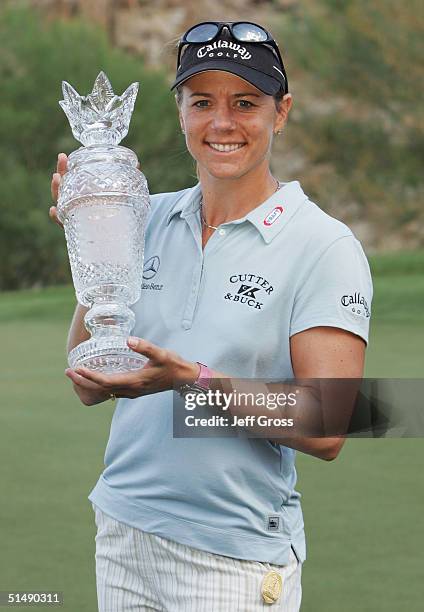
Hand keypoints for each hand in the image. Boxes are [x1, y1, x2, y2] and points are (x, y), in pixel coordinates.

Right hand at [49, 154, 140, 229]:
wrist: (124, 237)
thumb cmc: (120, 213)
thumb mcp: (125, 196)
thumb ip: (127, 182)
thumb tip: (138, 164)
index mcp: (86, 193)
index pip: (72, 177)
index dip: (66, 167)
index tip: (65, 156)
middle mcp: (79, 204)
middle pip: (64, 187)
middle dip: (60, 173)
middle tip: (61, 159)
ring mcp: (77, 217)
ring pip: (61, 202)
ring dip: (56, 190)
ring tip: (56, 178)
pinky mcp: (79, 231)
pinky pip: (65, 224)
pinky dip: (57, 217)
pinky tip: (54, 210)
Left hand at [65, 336, 199, 404]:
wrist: (185, 380)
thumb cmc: (173, 365)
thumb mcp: (161, 354)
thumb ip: (145, 347)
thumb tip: (128, 339)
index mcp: (134, 381)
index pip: (105, 381)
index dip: (89, 376)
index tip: (75, 369)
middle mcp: (131, 390)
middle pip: (101, 389)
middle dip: (82, 382)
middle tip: (67, 371)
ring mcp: (132, 392)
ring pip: (105, 391)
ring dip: (90, 384)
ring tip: (76, 375)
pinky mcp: (134, 390)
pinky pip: (112, 390)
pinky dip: (100, 385)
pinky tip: (96, 377)